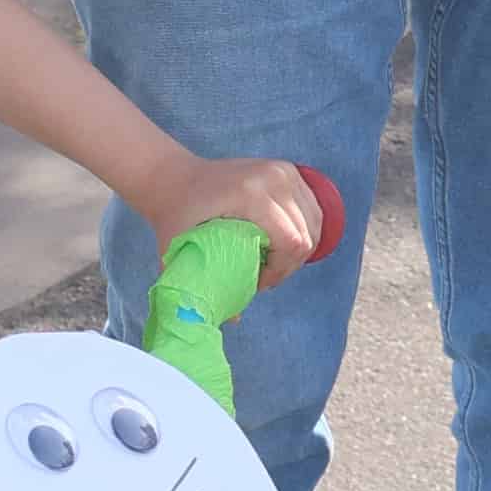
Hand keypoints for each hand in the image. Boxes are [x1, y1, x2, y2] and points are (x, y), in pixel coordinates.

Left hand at [139, 147, 333, 286]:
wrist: (176, 177)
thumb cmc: (176, 215)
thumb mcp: (183, 249)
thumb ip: (203, 284)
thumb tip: (233, 320)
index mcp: (251, 194)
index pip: (292, 242)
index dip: (280, 272)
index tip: (256, 283)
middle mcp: (273, 178)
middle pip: (306, 235)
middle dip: (288, 265)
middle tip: (263, 276)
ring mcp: (283, 170)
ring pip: (314, 222)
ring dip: (298, 249)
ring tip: (271, 260)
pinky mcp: (288, 170)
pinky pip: (312, 208)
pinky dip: (303, 230)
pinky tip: (282, 243)